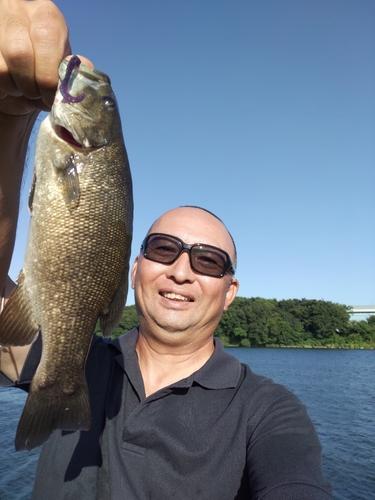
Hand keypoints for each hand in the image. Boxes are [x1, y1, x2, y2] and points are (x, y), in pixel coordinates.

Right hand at [0, 0, 70, 115]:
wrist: (20, 90)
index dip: (50, 72)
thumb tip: (85, 66)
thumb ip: (74, 71)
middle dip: (34, 83)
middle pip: (20, 52)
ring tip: (26, 88)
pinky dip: (6, 88)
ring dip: (19, 88)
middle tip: (40, 95)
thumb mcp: (63, 74)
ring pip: (3, 67)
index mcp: (46, 15)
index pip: (46, 36)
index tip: (53, 93)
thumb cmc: (44, 78)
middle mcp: (17, 11)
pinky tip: (12, 85)